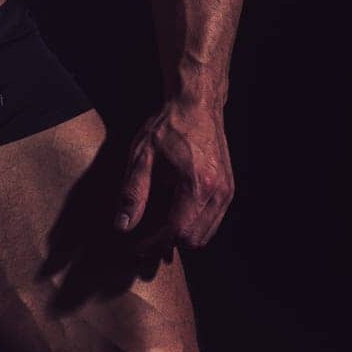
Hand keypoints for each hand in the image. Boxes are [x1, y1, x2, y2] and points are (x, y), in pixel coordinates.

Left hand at [113, 99, 233, 259]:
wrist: (197, 104)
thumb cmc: (169, 126)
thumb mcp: (142, 156)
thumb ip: (133, 193)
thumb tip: (123, 225)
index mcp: (196, 185)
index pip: (176, 231)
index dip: (153, 244)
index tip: (135, 246)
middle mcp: (218, 193)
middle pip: (193, 240)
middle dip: (167, 244)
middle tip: (143, 239)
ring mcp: (227, 192)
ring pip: (205, 235)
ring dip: (181, 237)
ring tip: (156, 229)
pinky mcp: (228, 189)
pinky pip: (212, 222)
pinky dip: (193, 226)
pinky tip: (174, 214)